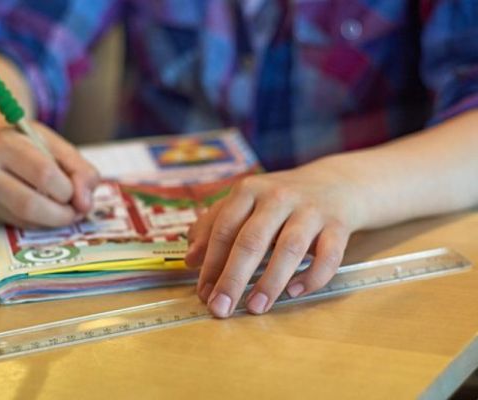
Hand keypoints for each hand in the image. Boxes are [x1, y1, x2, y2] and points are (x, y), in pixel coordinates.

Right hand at [0, 122, 99, 226]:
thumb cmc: (29, 146)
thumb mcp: (58, 147)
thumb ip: (80, 171)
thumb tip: (85, 205)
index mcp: (6, 144)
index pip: (44, 174)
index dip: (69, 190)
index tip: (78, 192)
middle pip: (30, 204)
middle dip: (62, 213)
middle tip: (75, 210)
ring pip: (24, 220)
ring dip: (54, 221)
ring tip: (65, 211)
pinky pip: (20, 226)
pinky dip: (42, 224)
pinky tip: (47, 212)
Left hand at [185, 161, 364, 317]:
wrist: (336, 184)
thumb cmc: (279, 202)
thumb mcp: (244, 204)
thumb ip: (213, 226)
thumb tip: (190, 259)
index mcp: (249, 190)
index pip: (224, 228)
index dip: (211, 263)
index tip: (202, 294)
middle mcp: (278, 196)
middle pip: (252, 240)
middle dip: (233, 278)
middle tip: (220, 308)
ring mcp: (310, 210)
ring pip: (289, 248)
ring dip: (270, 281)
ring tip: (255, 307)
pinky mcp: (338, 225)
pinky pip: (328, 256)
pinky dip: (312, 276)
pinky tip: (294, 293)